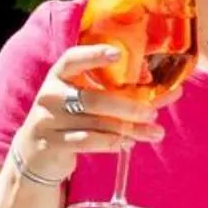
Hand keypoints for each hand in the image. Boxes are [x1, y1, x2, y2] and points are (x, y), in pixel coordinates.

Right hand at [9, 43, 174, 183]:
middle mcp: (50, 95)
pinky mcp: (52, 144)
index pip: (72, 59)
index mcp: (59, 76)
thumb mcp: (85, 102)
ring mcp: (48, 121)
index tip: (118, 54)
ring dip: (129, 129)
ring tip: (154, 133)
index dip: (94, 55)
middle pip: (93, 99)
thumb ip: (120, 94)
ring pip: (96, 123)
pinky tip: (128, 144)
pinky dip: (112, 143)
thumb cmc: (70, 121)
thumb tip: (172, 90)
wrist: (35, 154)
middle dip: (127, 106)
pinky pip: (88, 142)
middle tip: (152, 111)